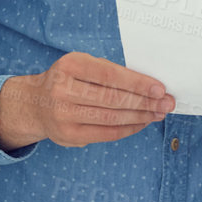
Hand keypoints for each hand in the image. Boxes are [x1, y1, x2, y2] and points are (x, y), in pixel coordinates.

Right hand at [0, 52, 174, 149]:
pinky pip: (106, 133)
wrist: (35, 103)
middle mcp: (62, 90)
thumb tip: (149, 86)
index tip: (159, 88)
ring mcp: (63, 115)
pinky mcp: (68, 135)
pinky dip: (128, 129)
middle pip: (112, 99)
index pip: (110, 75)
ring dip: (140, 116)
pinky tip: (142, 123)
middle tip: (167, 103)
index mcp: (69, 66)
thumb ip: (109, 72)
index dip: (137, 83)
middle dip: (145, 102)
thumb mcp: (82, 65)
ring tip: (158, 113)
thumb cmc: (68, 80)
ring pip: (111, 118)